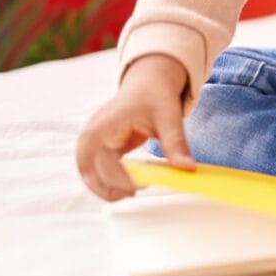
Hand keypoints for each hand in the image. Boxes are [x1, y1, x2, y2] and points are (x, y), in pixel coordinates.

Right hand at [76, 54, 194, 200]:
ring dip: (105, 188)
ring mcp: (94, 140)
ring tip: (131, 193)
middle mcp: (93, 134)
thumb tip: (187, 168)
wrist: (150, 80)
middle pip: (89, 171)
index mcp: (103, 125)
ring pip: (89, 173)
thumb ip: (175, 143)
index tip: (144, 186)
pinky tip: (130, 186)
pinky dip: (109, 181)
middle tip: (134, 195)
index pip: (104, 162)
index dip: (122, 179)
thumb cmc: (155, 94)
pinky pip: (97, 169)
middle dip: (108, 188)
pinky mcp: (101, 146)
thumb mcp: (168, 117)